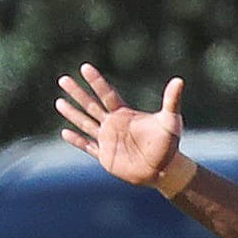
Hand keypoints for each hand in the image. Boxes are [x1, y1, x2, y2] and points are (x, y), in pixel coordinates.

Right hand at [56, 64, 184, 187]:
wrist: (166, 170)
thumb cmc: (169, 144)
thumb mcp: (171, 121)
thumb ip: (171, 101)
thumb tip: (179, 81)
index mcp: (125, 114)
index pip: (107, 94)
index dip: (96, 81)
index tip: (85, 67)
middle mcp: (114, 124)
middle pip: (91, 105)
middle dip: (77, 93)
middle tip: (63, 79)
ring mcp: (108, 139)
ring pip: (86, 123)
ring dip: (72, 113)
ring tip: (58, 102)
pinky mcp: (106, 156)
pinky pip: (88, 146)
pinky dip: (77, 140)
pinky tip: (65, 132)